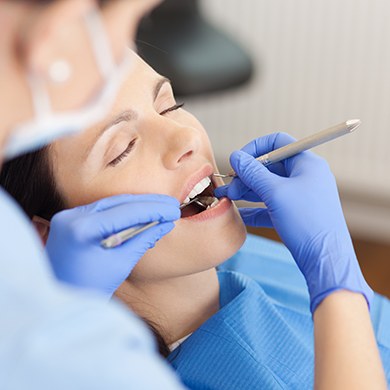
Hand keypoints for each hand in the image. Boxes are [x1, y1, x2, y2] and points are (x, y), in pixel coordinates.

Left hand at [46, 194, 179, 298]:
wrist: (61, 300)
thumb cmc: (90, 289)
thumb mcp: (121, 264)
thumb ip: (143, 239)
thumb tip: (166, 224)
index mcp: (82, 229)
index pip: (126, 212)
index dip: (154, 209)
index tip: (174, 210)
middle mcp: (71, 217)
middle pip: (118, 202)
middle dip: (148, 203)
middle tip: (172, 205)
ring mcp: (68, 216)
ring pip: (110, 204)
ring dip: (137, 206)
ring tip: (161, 207)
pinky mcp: (70, 220)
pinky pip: (102, 210)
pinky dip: (123, 212)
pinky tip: (142, 214)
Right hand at [215, 133, 372, 312]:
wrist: (325, 260)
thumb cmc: (306, 222)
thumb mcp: (275, 193)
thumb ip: (253, 173)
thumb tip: (235, 156)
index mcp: (306, 164)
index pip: (278, 143)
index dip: (255, 148)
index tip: (238, 161)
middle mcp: (305, 176)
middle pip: (270, 166)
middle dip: (246, 175)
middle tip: (228, 187)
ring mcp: (300, 196)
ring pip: (268, 187)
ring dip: (246, 191)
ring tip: (226, 198)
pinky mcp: (295, 214)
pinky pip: (271, 205)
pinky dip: (255, 208)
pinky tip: (239, 215)